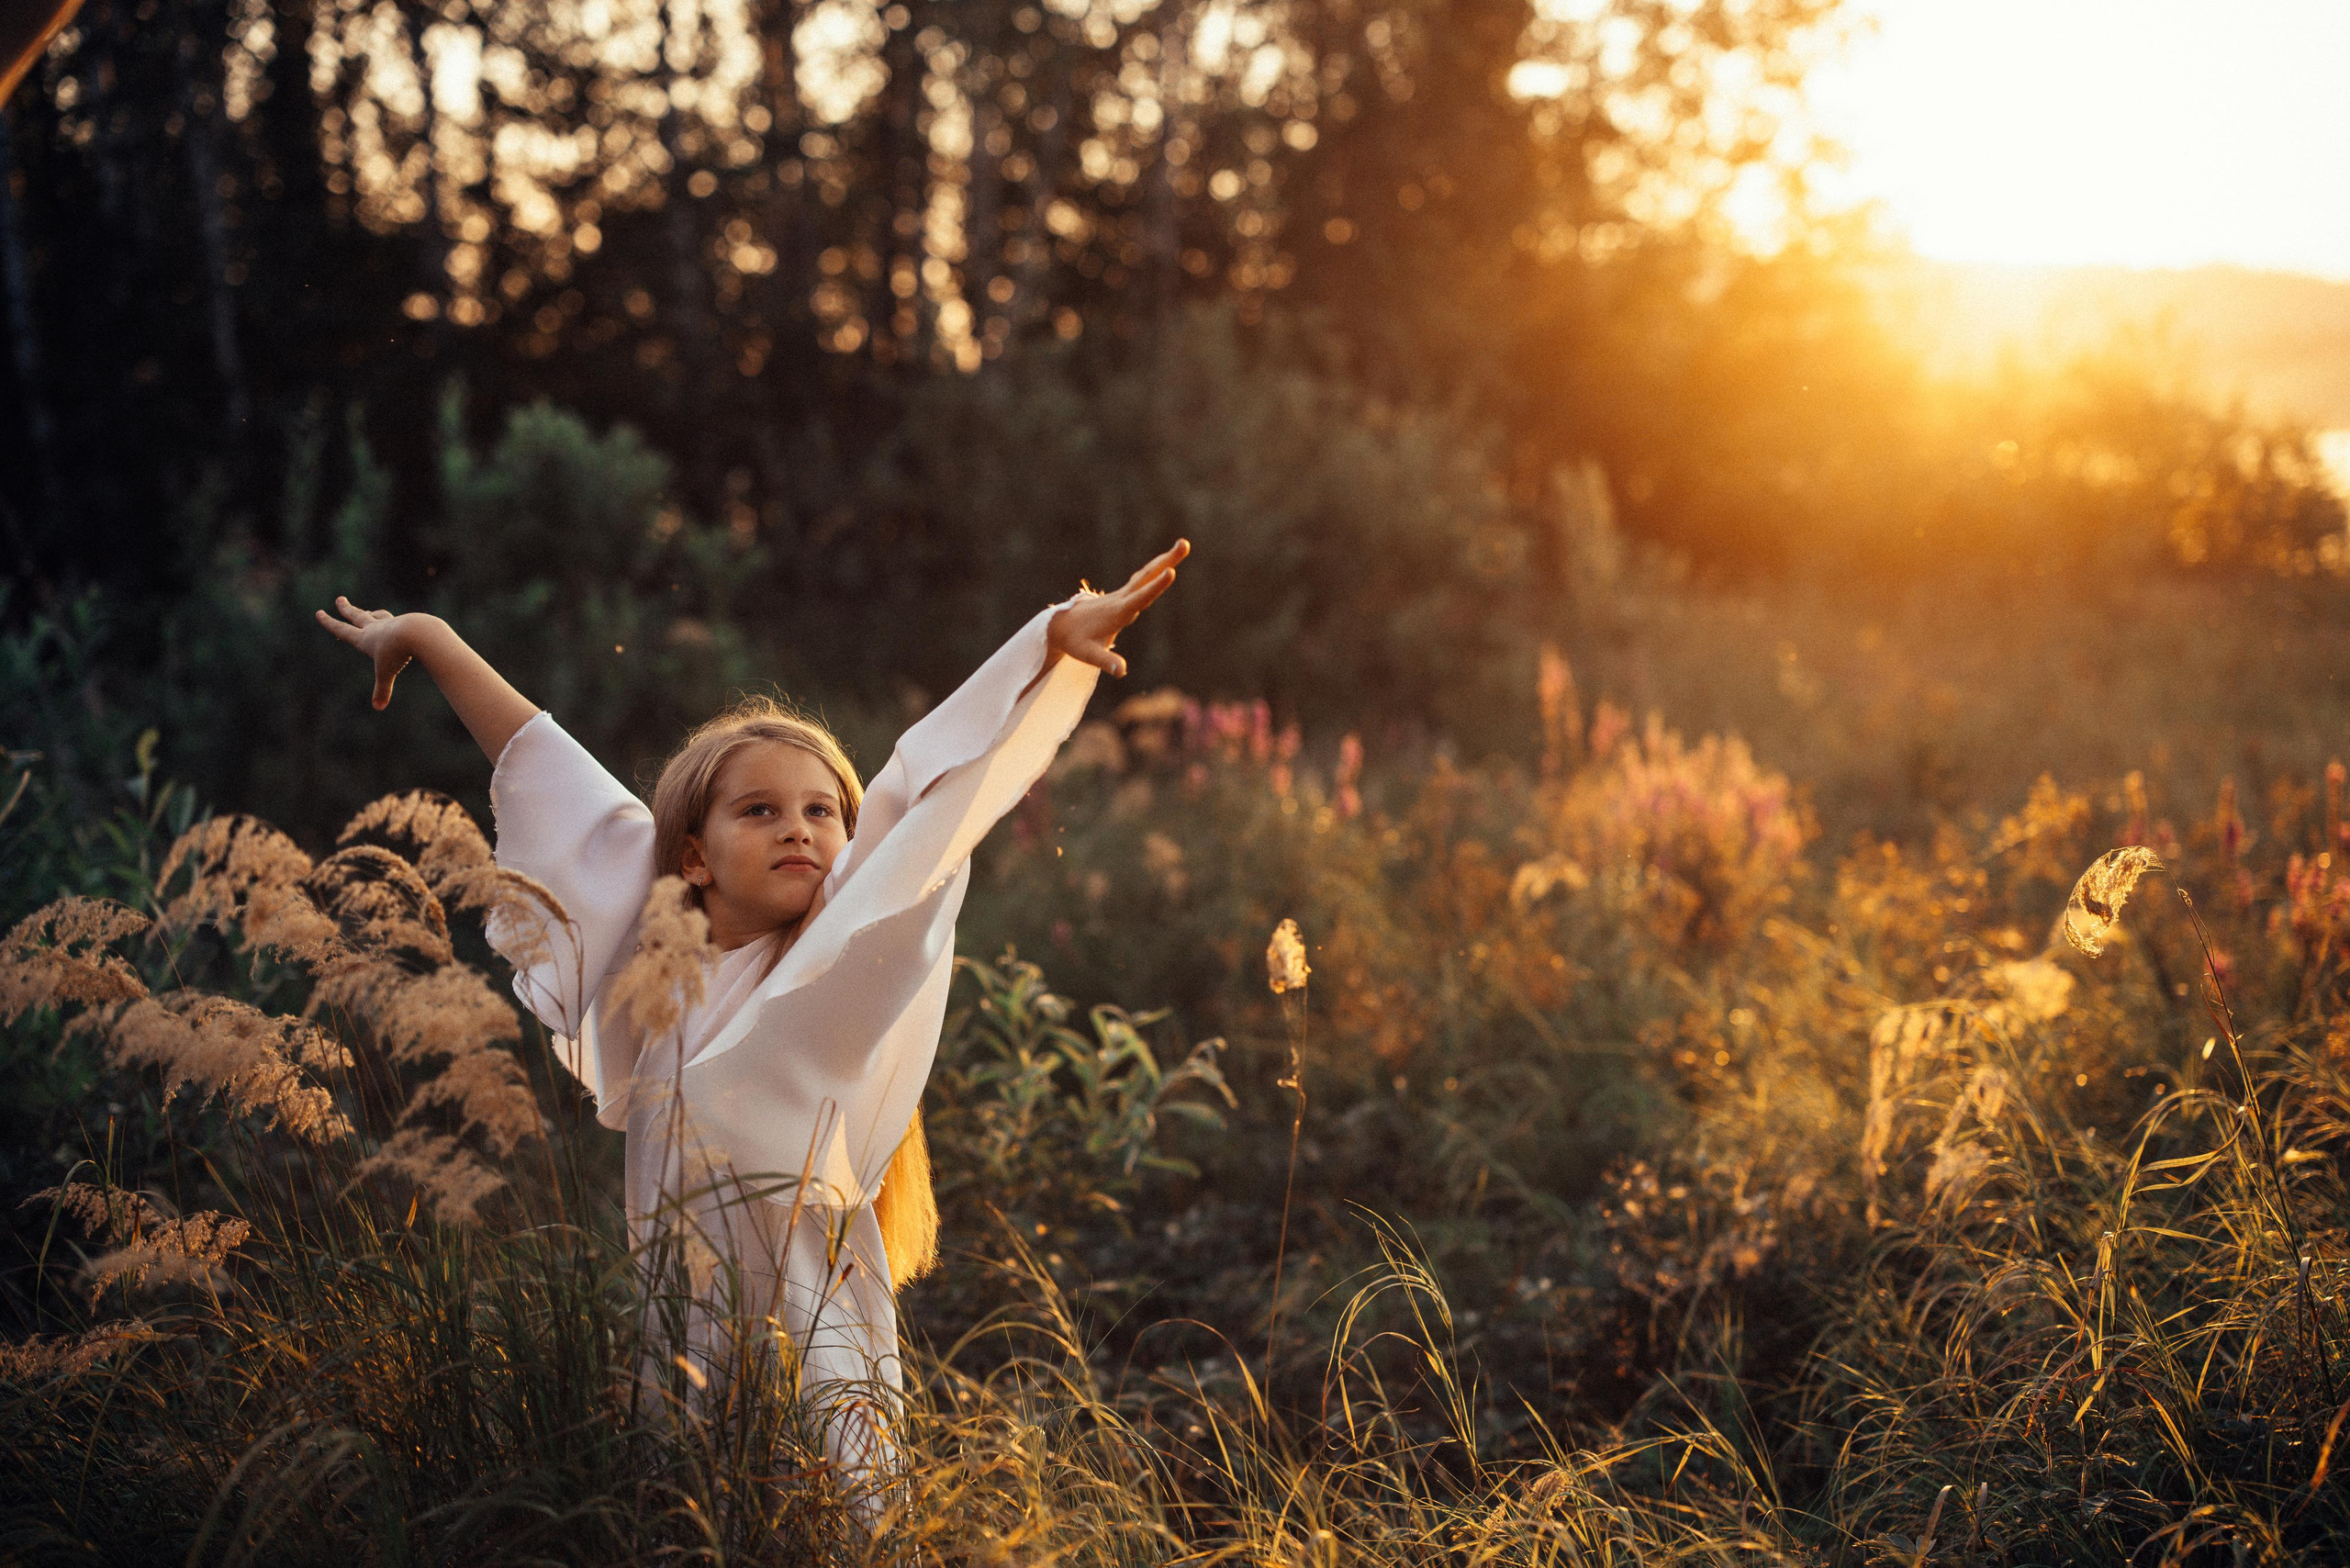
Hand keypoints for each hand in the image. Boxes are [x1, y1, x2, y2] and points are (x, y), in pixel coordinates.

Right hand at [315, 595, 428, 709]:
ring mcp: (390, 623)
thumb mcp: (387, 672)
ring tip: (368, 611)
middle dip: (346, 609)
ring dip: (371, 613)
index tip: (319, 613)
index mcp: (364, 638)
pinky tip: (398, 624)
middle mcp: (375, 628)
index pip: (342, 629)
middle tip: (340, 599)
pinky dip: (392, 622)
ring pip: (377, 615)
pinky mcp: (405, 622)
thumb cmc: (398, 652)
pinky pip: (396, 621)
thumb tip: (378, 708)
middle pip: (357, 616)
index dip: (329, 622)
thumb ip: (382, 690)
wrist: (418, 632)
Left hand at [1048, 540, 1188, 678]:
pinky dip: (1155, 569)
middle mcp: (1121, 599)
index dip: (1156, 587)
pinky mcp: (1122, 596)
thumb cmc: (1075, 642)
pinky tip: (1164, 563)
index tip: (1171, 572)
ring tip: (1182, 545)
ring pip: (1145, 575)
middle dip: (1166, 561)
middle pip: (1146, 577)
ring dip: (1164, 560)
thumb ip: (1106, 662)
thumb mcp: (1088, 655)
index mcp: (1117, 612)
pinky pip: (1142, 579)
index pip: (1140, 598)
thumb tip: (1122, 672)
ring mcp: (1121, 595)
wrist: (1060, 625)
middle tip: (1185, 544)